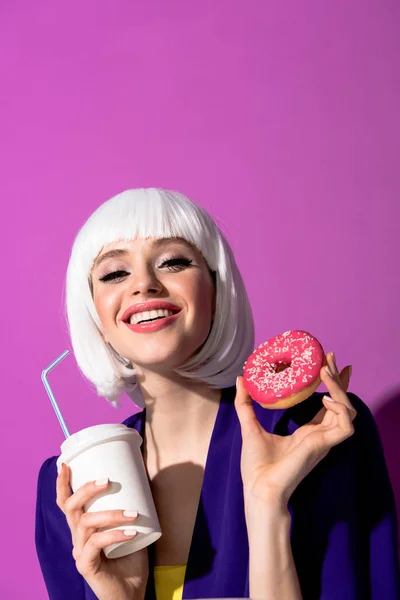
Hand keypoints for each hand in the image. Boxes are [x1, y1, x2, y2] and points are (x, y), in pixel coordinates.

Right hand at [56, 466, 148, 599]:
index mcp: (83, 527)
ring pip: (86, 523)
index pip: (67, 503)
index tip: (65, 464)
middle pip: (71, 508)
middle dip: (86, 490)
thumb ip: (131, 509)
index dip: (63, 484)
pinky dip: (114, 535)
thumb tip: (145, 481)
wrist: (132, 592)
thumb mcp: (131, 528)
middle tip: (107, 480)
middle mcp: (77, 538)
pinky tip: (131, 533)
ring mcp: (80, 552)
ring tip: (133, 513)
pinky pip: (96, 544)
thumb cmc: (131, 559)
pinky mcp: (86, 566)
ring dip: (111, 514)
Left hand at [235, 352, 355, 510]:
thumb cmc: (256, 465)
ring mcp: (324, 441)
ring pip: (347, 411)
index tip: (326, 362)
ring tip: (325, 372)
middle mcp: (320, 435)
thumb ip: (245, 403)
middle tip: (329, 356)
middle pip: (340, 403)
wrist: (259, 488)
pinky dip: (340, 409)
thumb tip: (241, 379)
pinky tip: (326, 398)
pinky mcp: (324, 446)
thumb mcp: (249, 425)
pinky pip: (346, 425)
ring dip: (340, 389)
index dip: (330, 384)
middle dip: (339, 379)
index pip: (327, 405)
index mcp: (308, 433)